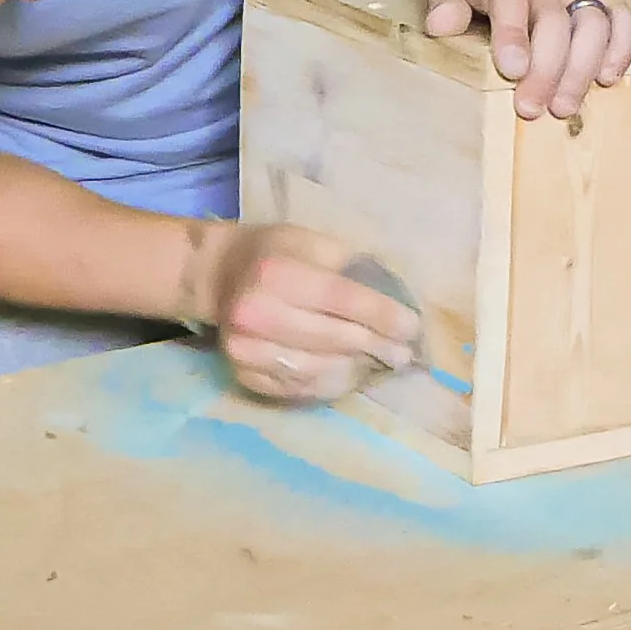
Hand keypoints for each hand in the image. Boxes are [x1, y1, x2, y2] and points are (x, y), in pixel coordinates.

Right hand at [190, 223, 419, 402]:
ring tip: (379, 363)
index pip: (342, 299)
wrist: (218, 276)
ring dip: (356, 369)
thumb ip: (350, 267)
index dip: (382, 315)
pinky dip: (330, 383)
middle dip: (376, 346)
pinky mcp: (244, 374)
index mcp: (277, 273)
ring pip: (319, 369)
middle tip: (404, 353)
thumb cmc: (275, 253)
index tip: (412, 327)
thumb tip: (396, 300)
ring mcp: (247, 349)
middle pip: (334, 338)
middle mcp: (257, 314)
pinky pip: (299, 387)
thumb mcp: (311, 242)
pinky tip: (348, 374)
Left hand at [420, 0, 630, 119]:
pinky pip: (623, 20)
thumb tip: (441, 26)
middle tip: (534, 108)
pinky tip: (605, 78)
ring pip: (594, 24)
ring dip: (583, 68)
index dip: (513, 36)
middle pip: (557, 22)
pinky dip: (621, 50)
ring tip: (565, 106)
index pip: (512, 0)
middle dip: (549, 69)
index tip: (512, 70)